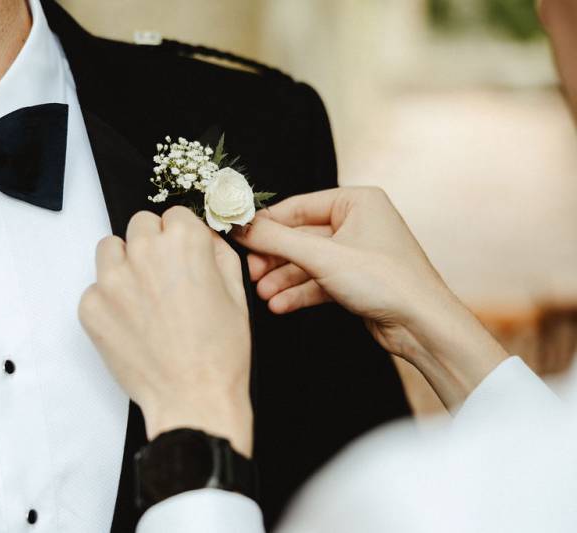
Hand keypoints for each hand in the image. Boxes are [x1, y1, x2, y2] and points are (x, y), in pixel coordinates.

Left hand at [79, 207, 252, 455]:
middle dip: (152, 245)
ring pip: (110, 248)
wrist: (193, 399)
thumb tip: (202, 235)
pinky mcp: (91, 307)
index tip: (184, 257)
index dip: (182, 237)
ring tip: (143, 298)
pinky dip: (110, 301)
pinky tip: (132, 325)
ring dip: (125, 264)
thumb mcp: (236, 292)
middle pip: (140, 225)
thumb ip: (217, 251)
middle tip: (165, 279)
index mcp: (184, 242)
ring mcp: (112, 279)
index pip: (174, 215)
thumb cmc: (221, 352)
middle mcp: (144, 252)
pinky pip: (95, 287)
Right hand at [234, 187, 507, 409]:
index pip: (297, 207)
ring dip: (283, 279)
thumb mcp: (323, 256)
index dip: (266, 224)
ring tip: (263, 295)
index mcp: (357, 201)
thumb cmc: (386, 281)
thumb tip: (239, 225)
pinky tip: (280, 306)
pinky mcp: (356, 280)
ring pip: (308, 262)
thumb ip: (276, 239)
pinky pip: (319, 281)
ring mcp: (357, 252)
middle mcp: (358, 222)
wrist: (423, 326)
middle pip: (300, 236)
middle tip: (251, 273)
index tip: (238, 238)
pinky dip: (299, 292)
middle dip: (274, 258)